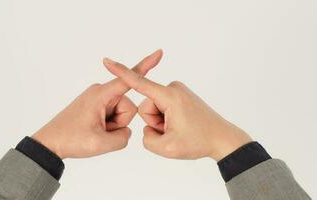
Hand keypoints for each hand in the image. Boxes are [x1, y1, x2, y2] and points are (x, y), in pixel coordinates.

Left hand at [32, 49, 162, 158]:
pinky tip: (95, 129)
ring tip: (95, 131)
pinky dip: (108, 125)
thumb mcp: (101, 144)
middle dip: (119, 123)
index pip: (129, 80)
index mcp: (101, 94)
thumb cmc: (71, 140)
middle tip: (100, 131)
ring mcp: (99, 98)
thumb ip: (123, 137)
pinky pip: (113, 115)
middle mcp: (101, 92)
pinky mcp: (97, 104)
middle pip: (128, 107)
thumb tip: (126, 131)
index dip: (146, 66)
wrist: (50, 143)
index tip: (159, 53)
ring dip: (112, 126)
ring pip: (122, 113)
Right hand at [103, 57, 251, 160]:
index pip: (139, 83)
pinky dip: (167, 119)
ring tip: (178, 128)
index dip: (121, 72)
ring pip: (154, 108)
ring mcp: (177, 90)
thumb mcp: (167, 148)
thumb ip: (147, 139)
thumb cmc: (198, 142)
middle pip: (146, 106)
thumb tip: (147, 128)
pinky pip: (162, 107)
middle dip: (154, 121)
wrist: (222, 138)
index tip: (107, 60)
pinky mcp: (180, 94)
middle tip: (173, 131)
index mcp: (169, 96)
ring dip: (161, 122)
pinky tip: (181, 125)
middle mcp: (173, 88)